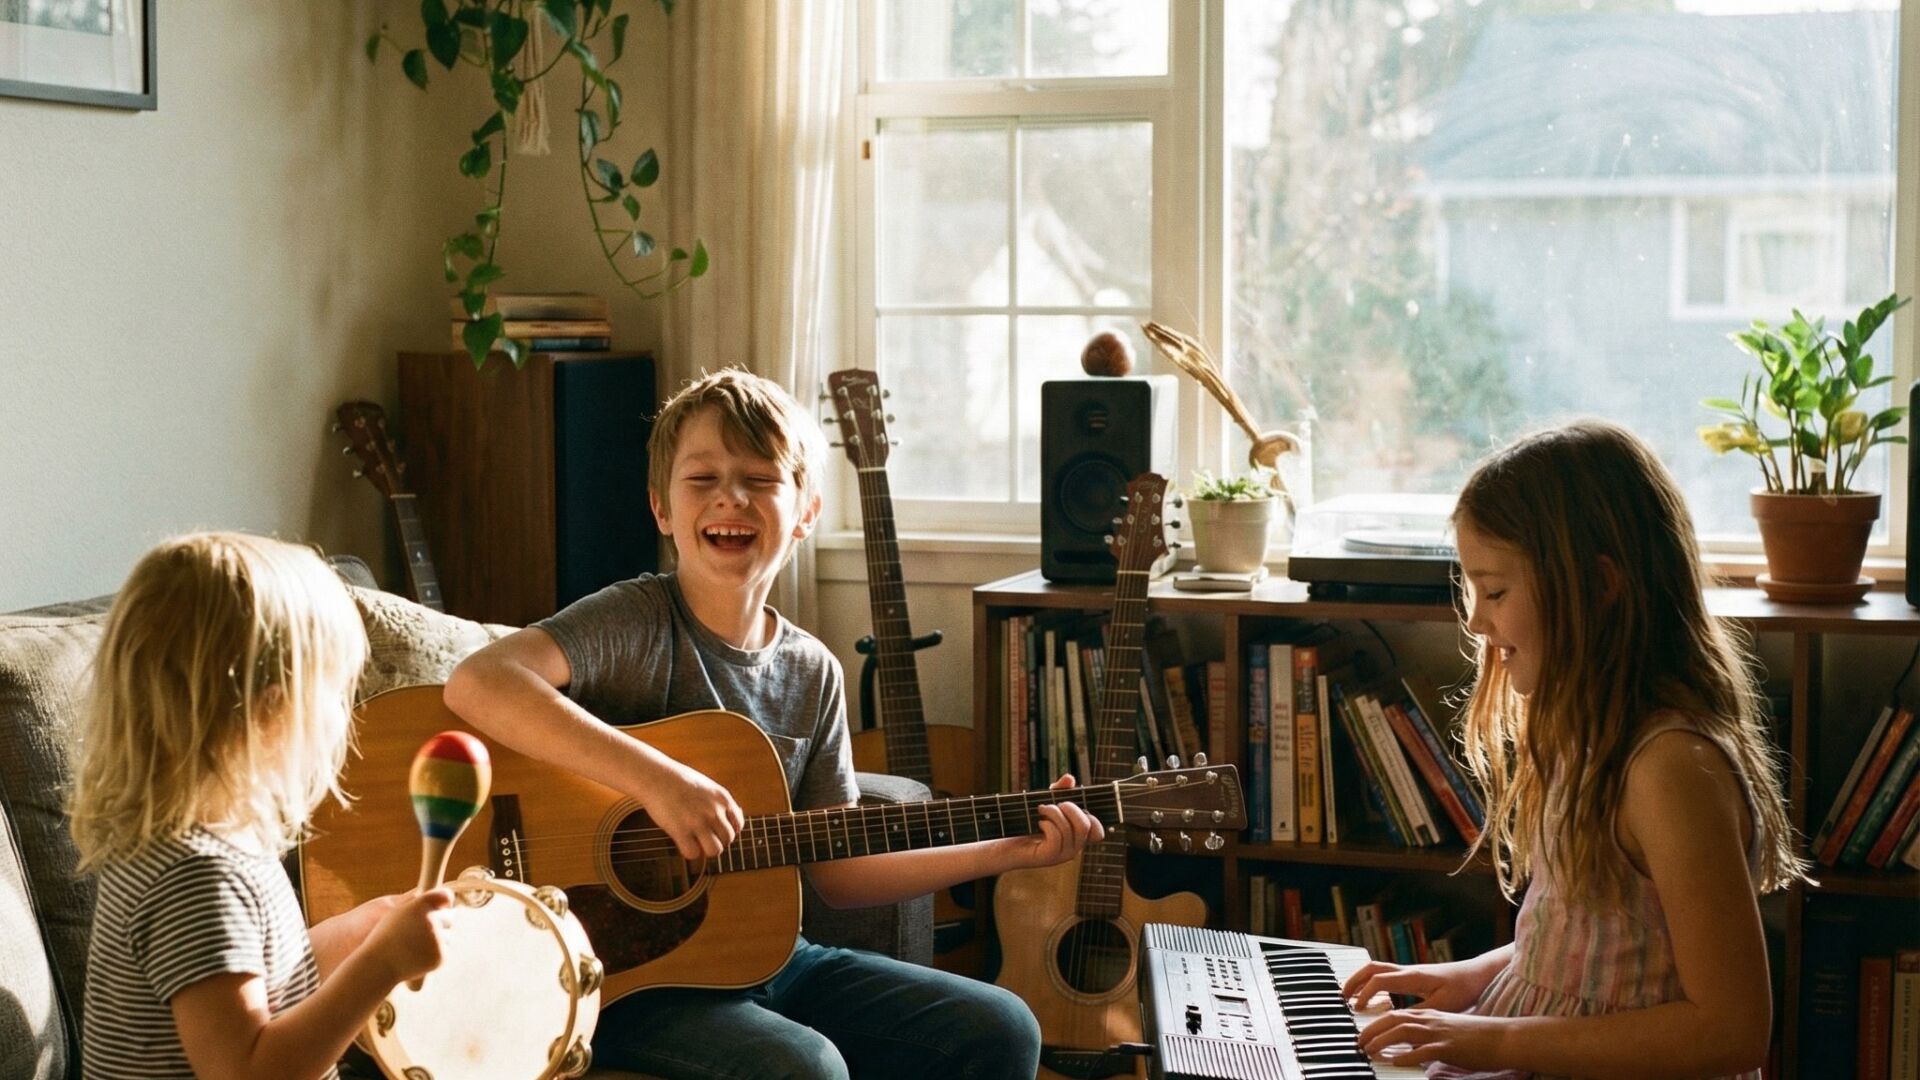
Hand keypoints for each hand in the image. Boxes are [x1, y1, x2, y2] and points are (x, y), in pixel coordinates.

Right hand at [361, 887, 452, 986]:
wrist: (377, 966)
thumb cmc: (384, 938)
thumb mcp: (396, 913)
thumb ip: (417, 904)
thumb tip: (442, 899)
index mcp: (420, 905)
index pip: (445, 895)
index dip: (444, 901)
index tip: (443, 905)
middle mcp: (431, 920)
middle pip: (449, 916)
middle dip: (440, 923)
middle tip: (421, 933)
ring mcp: (437, 939)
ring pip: (448, 935)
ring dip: (437, 940)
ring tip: (415, 947)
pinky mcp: (441, 956)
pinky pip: (444, 952)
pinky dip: (434, 955)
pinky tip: (417, 958)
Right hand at [645, 757, 745, 860]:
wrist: (655, 776)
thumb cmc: (678, 780)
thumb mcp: (707, 786)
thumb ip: (719, 801)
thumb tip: (734, 815)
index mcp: (722, 798)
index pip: (738, 825)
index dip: (728, 832)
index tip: (717, 832)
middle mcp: (714, 810)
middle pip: (728, 839)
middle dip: (717, 841)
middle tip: (703, 837)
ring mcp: (698, 821)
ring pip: (715, 850)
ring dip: (705, 850)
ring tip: (695, 843)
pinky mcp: (680, 830)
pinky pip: (693, 853)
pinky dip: (689, 852)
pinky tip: (682, 843)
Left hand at [1001, 774, 1105, 869]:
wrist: (1005, 844)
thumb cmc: (1026, 823)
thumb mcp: (1046, 802)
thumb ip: (1059, 791)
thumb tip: (1069, 778)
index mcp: (1076, 838)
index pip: (1097, 833)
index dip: (1091, 816)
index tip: (1071, 805)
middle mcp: (1073, 849)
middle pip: (1087, 826)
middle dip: (1071, 808)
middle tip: (1056, 803)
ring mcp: (1062, 855)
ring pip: (1069, 829)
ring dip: (1054, 813)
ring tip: (1041, 810)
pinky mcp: (1049, 857)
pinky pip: (1056, 837)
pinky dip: (1047, 824)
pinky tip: (1038, 822)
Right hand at [1342, 958, 1487, 1014]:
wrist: (1475, 975)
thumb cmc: (1462, 989)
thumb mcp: (1442, 1006)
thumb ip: (1418, 1012)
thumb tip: (1396, 1020)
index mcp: (1411, 977)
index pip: (1378, 980)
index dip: (1364, 994)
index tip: (1357, 1009)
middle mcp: (1407, 971)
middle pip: (1371, 968)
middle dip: (1353, 980)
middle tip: (1342, 996)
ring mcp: (1409, 971)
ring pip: (1377, 969)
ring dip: (1361, 980)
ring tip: (1351, 995)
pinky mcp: (1413, 976)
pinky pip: (1386, 975)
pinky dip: (1373, 983)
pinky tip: (1374, 996)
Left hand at [1357, 1007, 1509, 1070]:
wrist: (1503, 1038)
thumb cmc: (1477, 1038)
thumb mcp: (1447, 1032)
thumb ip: (1427, 1038)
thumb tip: (1410, 1049)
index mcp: (1430, 1016)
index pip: (1396, 1014)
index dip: (1376, 1022)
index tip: (1362, 1031)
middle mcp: (1432, 1020)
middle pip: (1393, 1018)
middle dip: (1371, 1029)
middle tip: (1358, 1041)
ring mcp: (1440, 1033)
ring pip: (1403, 1031)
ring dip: (1382, 1040)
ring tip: (1368, 1050)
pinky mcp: (1449, 1048)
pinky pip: (1423, 1050)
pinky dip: (1407, 1055)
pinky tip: (1395, 1061)